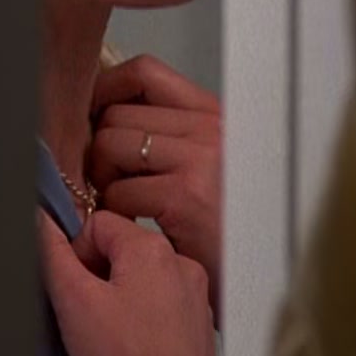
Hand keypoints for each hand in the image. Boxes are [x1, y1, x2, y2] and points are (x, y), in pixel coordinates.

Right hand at [38, 211, 215, 355]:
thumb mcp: (72, 300)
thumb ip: (51, 252)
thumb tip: (41, 222)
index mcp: (153, 250)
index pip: (97, 223)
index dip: (75, 253)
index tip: (73, 286)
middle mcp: (182, 267)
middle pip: (121, 249)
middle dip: (96, 276)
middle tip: (88, 314)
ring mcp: (194, 298)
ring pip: (141, 279)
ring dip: (119, 298)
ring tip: (110, 335)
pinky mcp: (197, 326)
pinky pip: (161, 305)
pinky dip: (141, 319)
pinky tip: (131, 347)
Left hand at [88, 55, 222, 325]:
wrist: (263, 283)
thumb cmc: (233, 231)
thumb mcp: (213, 167)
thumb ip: (172, 136)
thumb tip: (106, 114)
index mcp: (217, 116)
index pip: (145, 72)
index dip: (106, 90)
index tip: (92, 117)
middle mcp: (212, 129)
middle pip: (115, 113)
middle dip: (99, 151)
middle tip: (111, 184)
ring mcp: (200, 160)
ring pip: (108, 146)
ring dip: (104, 182)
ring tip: (125, 208)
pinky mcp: (186, 197)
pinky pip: (116, 193)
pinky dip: (113, 216)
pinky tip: (135, 231)